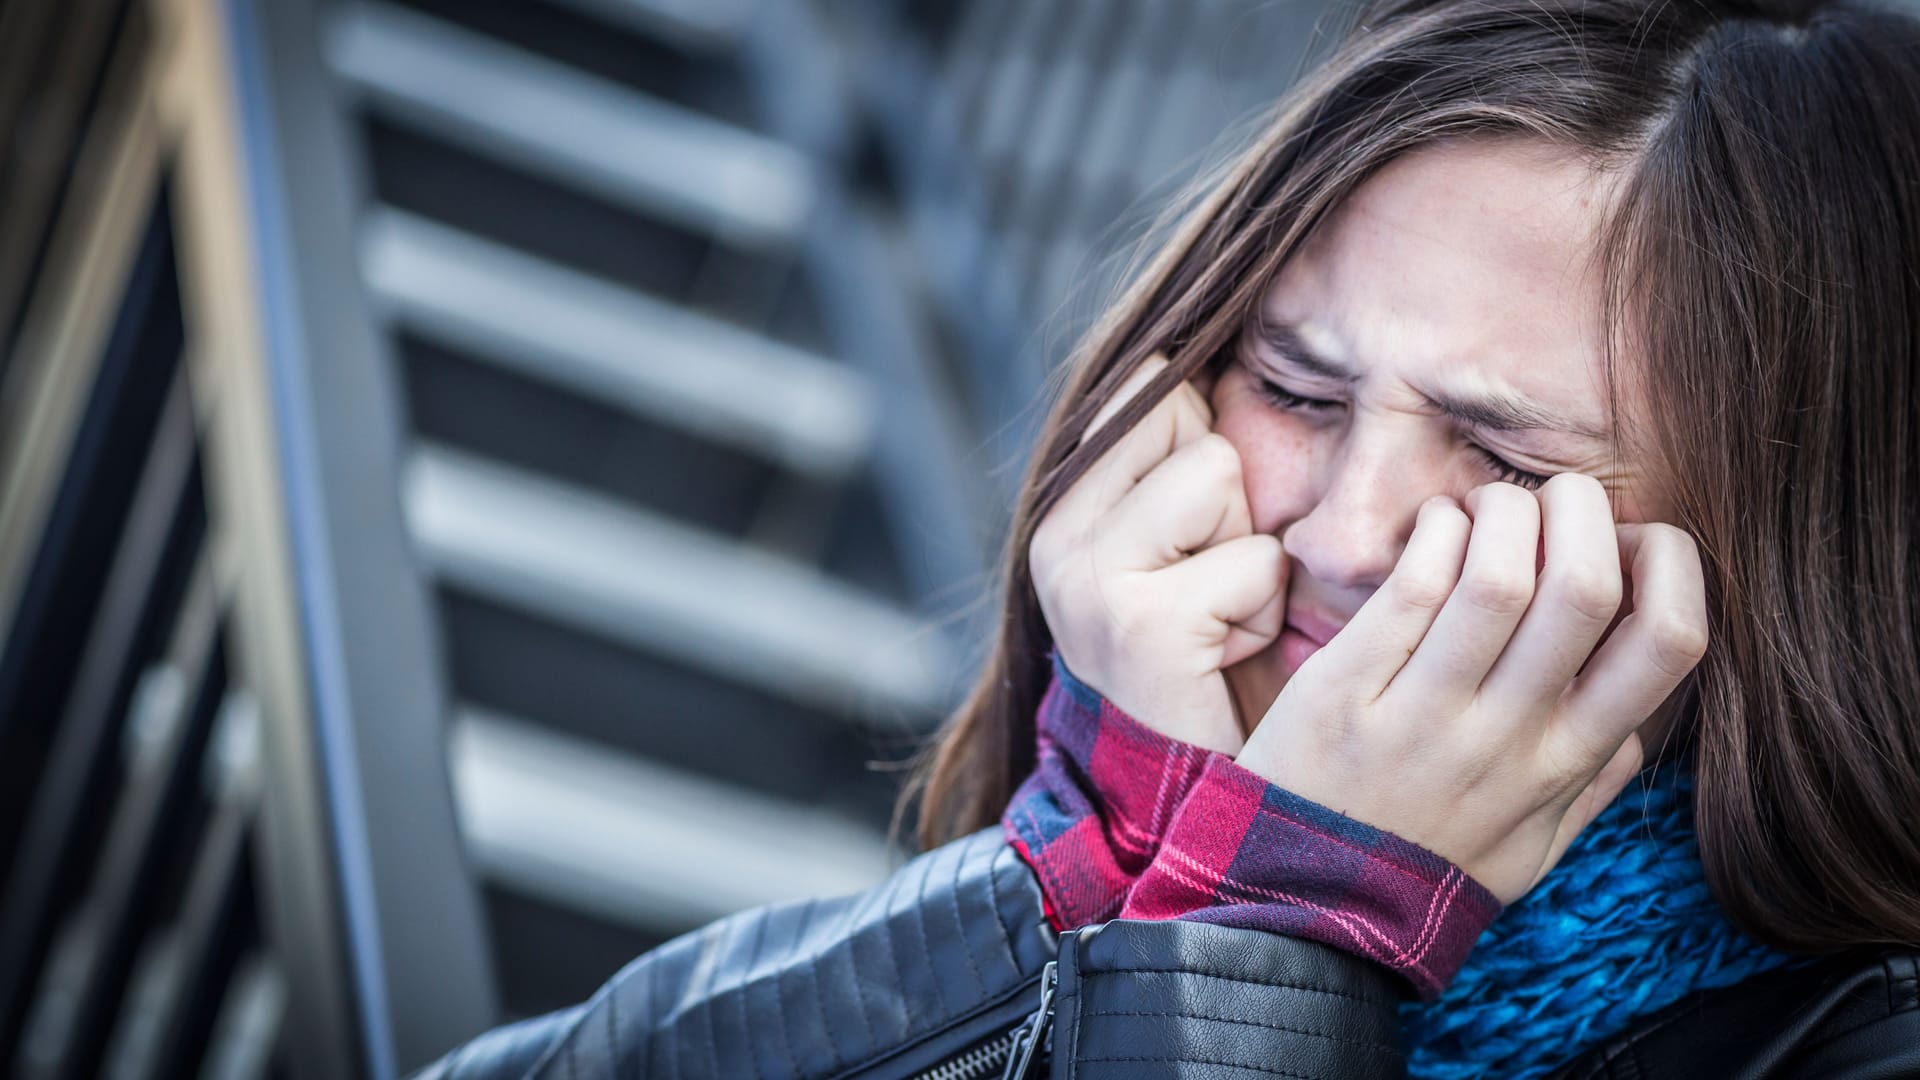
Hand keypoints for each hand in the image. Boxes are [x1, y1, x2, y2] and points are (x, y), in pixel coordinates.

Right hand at [1029, 354, 1286, 754]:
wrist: (1181, 791)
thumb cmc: (1201, 659)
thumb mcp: (1178, 542)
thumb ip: (1176, 457)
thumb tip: (1208, 344)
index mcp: (1059, 501)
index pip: (1154, 390)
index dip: (1209, 457)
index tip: (1195, 541)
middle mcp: (1055, 531)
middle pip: (1197, 428)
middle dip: (1233, 509)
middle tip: (1210, 593)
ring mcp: (1088, 575)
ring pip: (1223, 476)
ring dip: (1252, 558)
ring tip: (1220, 623)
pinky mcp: (1139, 623)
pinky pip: (1253, 562)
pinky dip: (1263, 614)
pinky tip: (1224, 658)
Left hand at [1233, 475, 1708, 902]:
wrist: (1303, 909)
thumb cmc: (1424, 867)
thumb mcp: (1532, 848)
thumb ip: (1593, 786)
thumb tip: (1641, 724)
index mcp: (1566, 763)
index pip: (1669, 643)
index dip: (1670, 564)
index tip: (1632, 545)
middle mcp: (1507, 736)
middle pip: (1585, 586)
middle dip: (1584, 510)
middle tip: (1557, 500)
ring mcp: (1426, 713)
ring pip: (1498, 573)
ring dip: (1503, 510)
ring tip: (1488, 509)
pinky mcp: (1346, 689)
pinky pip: (1410, 584)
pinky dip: (1436, 530)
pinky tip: (1434, 528)